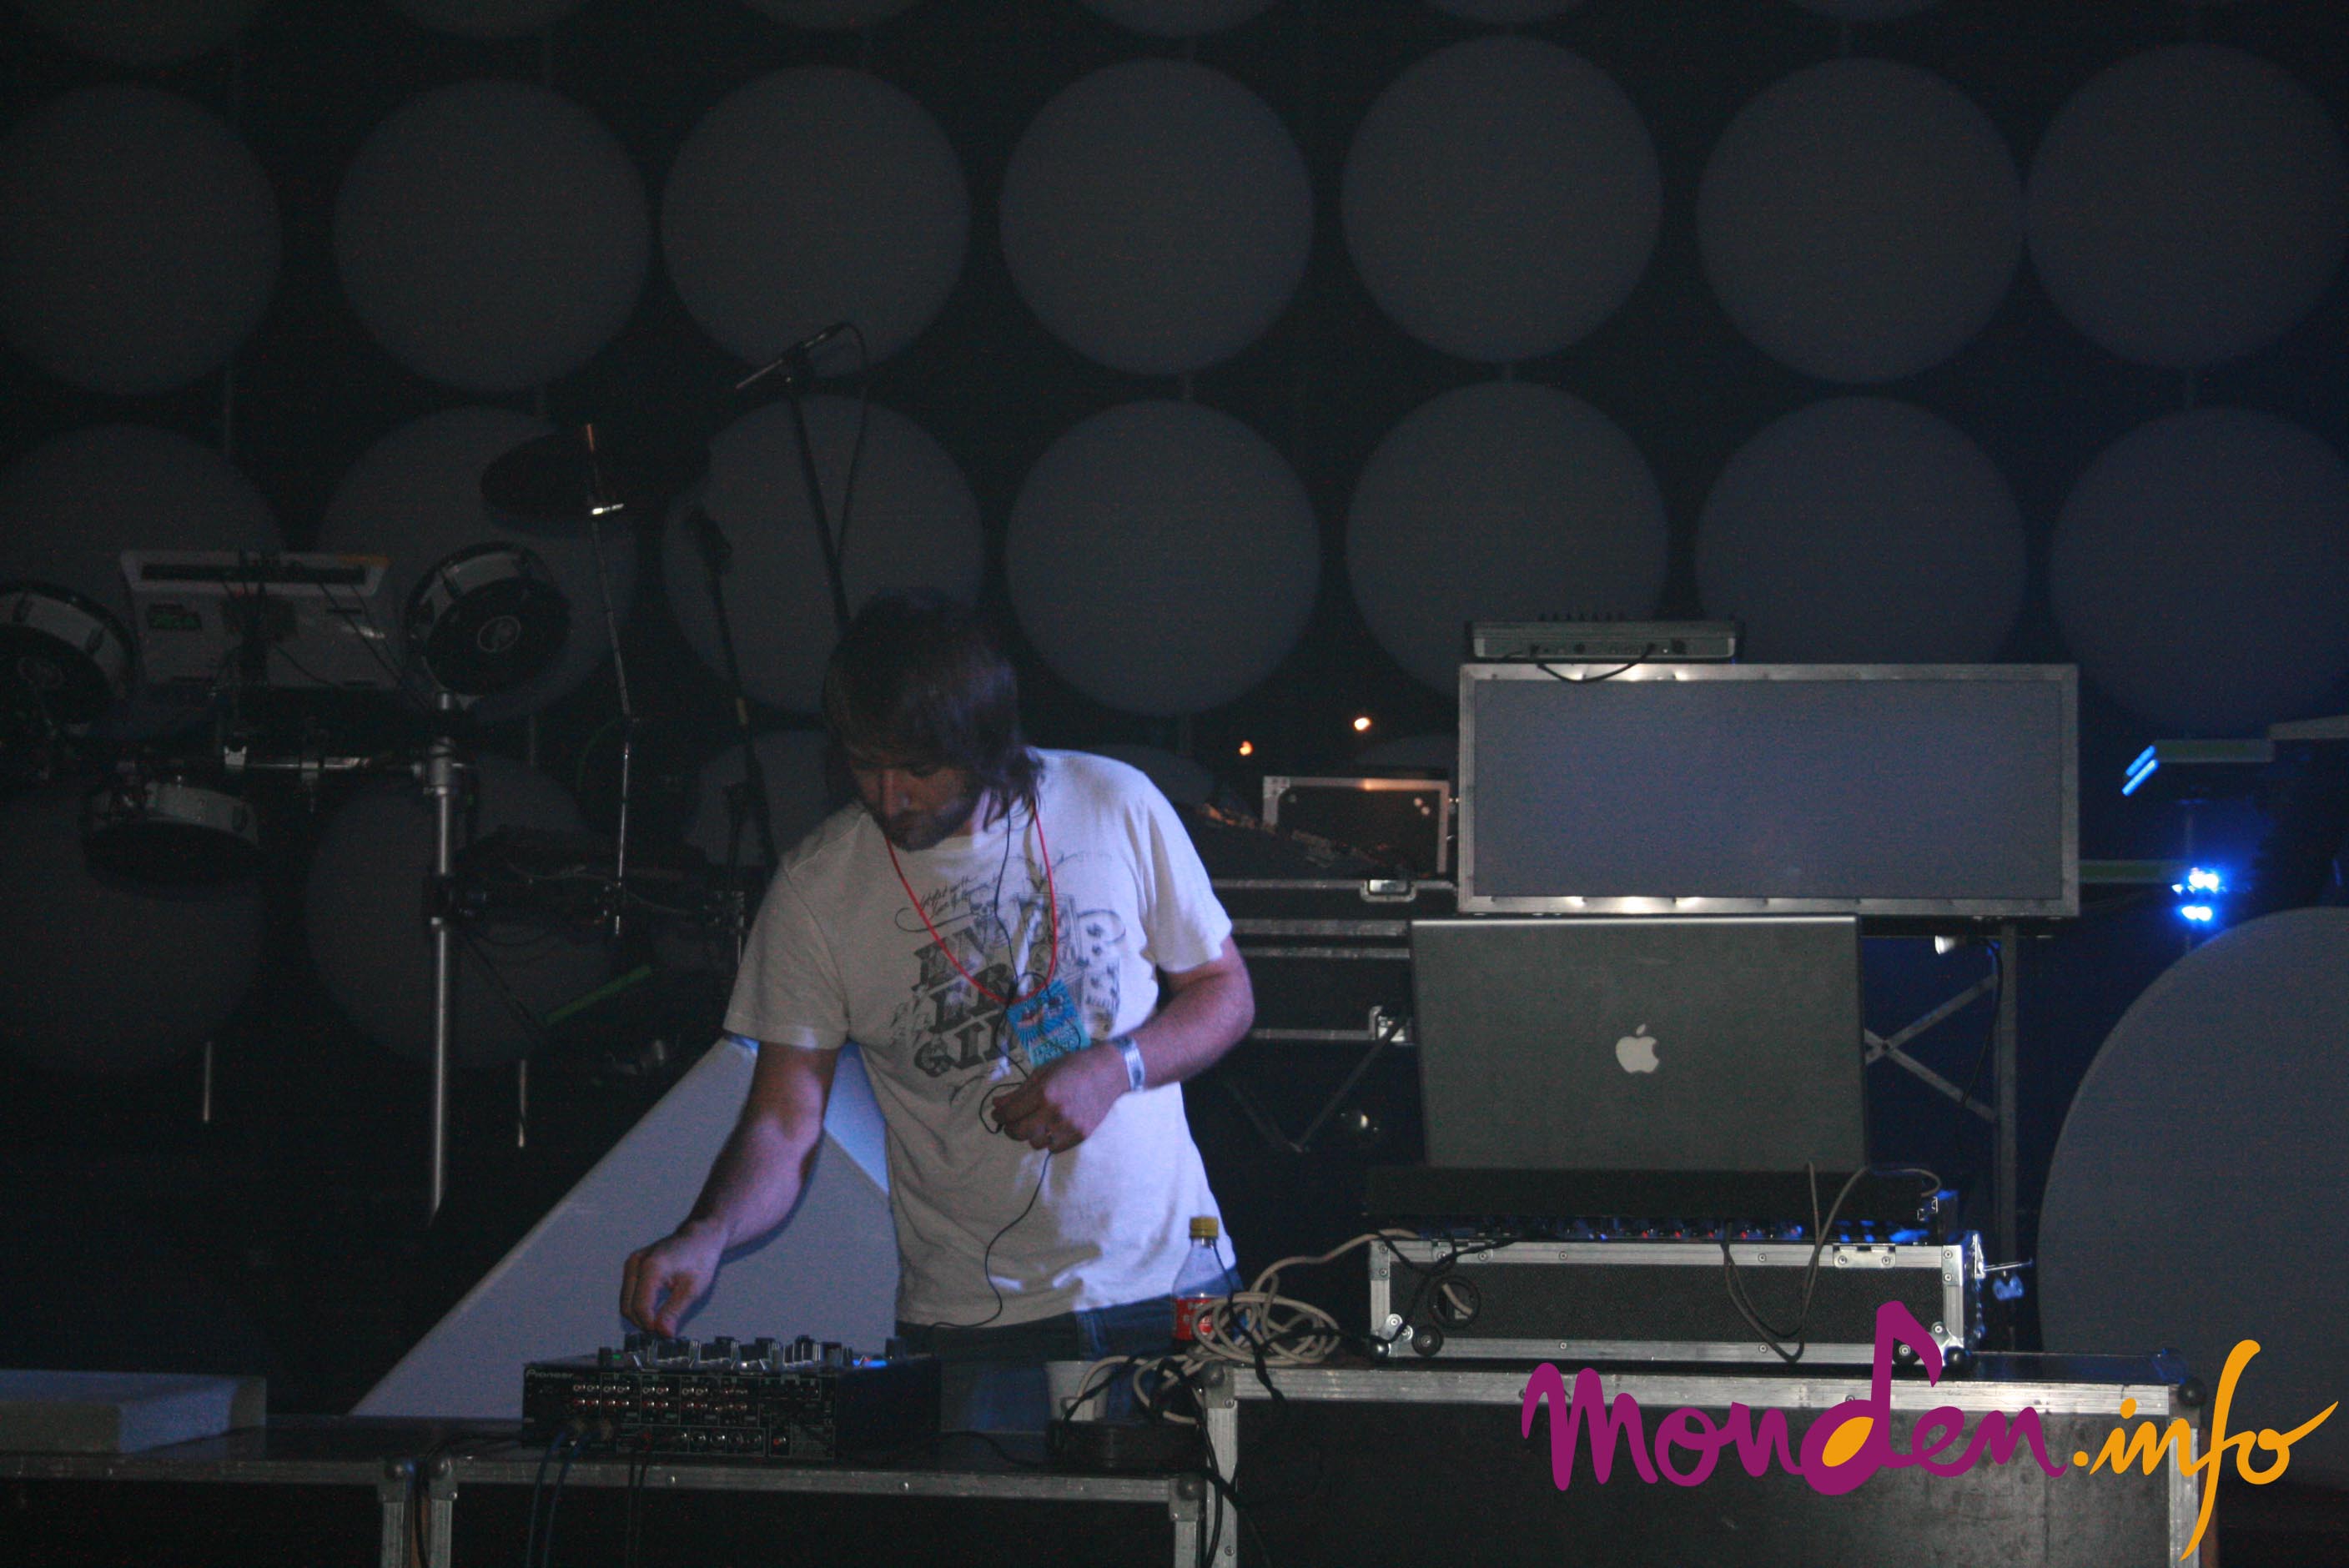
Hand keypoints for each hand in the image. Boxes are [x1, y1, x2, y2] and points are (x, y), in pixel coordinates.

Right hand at [620, 1221, 725, 1336]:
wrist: (700, 1237)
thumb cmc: (701, 1257)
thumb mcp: (693, 1289)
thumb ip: (674, 1312)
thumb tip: (662, 1333)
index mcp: (652, 1267)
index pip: (640, 1307)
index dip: (650, 1325)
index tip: (664, 1334)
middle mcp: (637, 1263)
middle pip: (628, 1306)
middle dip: (643, 1322)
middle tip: (663, 1330)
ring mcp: (632, 1262)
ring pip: (626, 1302)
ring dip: (639, 1315)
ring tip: (660, 1320)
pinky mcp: (633, 1265)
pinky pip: (628, 1293)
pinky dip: (638, 1305)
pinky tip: (654, 1309)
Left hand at [993, 1042, 1128, 1152]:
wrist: (1109, 1072)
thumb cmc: (1073, 1067)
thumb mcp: (1042, 1073)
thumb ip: (1018, 1092)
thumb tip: (996, 1105)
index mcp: (1043, 1093)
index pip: (1010, 1114)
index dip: (999, 1115)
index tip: (998, 1114)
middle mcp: (1054, 1112)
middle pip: (1019, 1133)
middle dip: (1011, 1128)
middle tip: (1012, 1121)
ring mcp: (1069, 1126)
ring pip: (1036, 1143)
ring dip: (1031, 1134)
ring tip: (1035, 1123)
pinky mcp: (1080, 1135)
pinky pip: (1054, 1148)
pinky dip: (1048, 1140)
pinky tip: (1050, 1128)